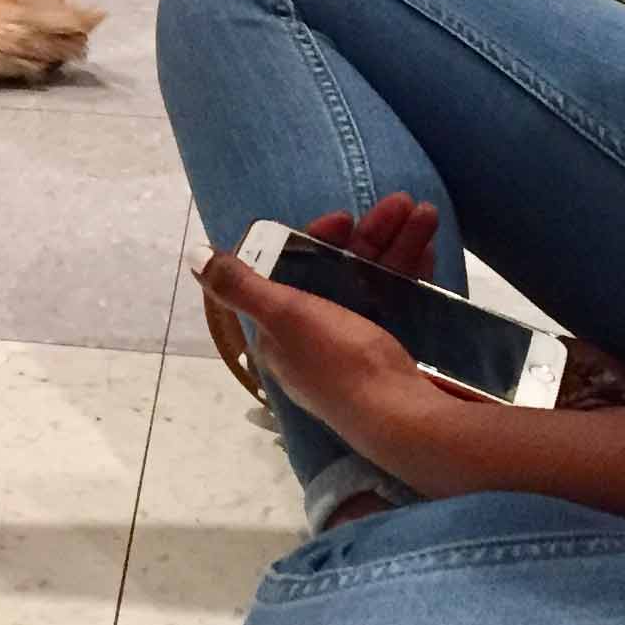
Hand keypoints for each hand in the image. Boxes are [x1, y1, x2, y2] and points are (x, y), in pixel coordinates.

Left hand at [192, 195, 456, 458]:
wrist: (407, 421)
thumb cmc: (340, 363)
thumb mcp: (284, 317)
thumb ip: (241, 286)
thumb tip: (193, 256)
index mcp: (282, 332)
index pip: (293, 270)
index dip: (318, 237)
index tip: (345, 218)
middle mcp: (316, 339)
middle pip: (340, 269)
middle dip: (371, 233)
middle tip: (403, 203)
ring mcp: (358, 347)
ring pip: (375, 279)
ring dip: (398, 243)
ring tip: (426, 212)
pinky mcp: (393, 355)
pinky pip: (400, 300)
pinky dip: (413, 271)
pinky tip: (431, 245)